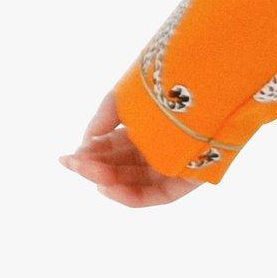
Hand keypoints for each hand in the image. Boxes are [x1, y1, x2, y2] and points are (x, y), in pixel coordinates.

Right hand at [60, 89, 207, 206]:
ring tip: (89, 172)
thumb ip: (104, 117)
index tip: (68, 158)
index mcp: (142, 130)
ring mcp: (169, 166)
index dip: (89, 155)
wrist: (208, 82)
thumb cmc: (168, 84)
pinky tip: (107, 188)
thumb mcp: (128, 97)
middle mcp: (155, 149)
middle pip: (118, 168)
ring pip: (133, 182)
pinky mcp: (186, 180)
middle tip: (73, 164)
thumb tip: (87, 140)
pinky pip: (156, 195)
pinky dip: (130, 195)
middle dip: (93, 168)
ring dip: (107, 181)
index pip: (110, 150)